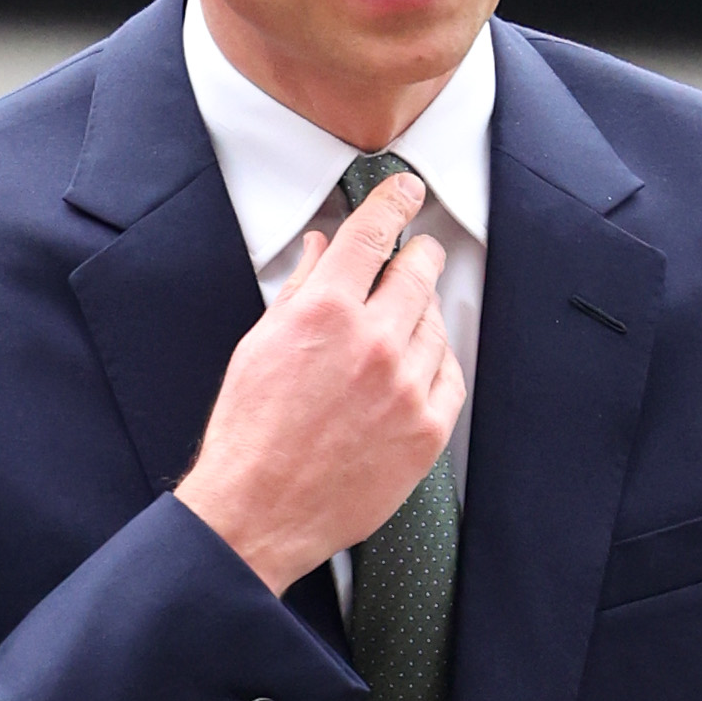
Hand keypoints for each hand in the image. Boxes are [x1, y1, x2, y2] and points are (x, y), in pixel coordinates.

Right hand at [175, 173, 462, 593]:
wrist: (261, 510)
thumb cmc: (251, 433)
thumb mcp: (261, 345)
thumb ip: (299, 289)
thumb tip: (320, 250)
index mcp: (325, 310)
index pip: (373, 232)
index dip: (395, 201)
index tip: (407, 190)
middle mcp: (373, 342)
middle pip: (418, 271)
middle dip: (416, 258)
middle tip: (413, 259)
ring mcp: (406, 386)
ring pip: (435, 324)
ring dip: (420, 317)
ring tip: (395, 333)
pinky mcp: (427, 429)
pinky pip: (449, 377)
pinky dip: (434, 365)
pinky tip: (412, 372)